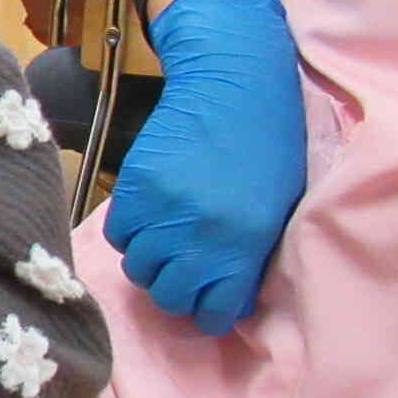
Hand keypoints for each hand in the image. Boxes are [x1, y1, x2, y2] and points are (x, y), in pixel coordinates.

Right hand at [104, 0, 305, 333]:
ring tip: (165, 245)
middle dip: (177, 293)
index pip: (214, 310)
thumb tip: (224, 291)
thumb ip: (248, 254)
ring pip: (139, 268)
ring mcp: (162, 211)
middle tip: (184, 276)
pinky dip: (131, 236)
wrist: (233, 85)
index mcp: (245, 243)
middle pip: (169, 295)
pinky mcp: (134, 189)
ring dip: (151, 264)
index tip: (208, 306)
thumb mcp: (277, 209)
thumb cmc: (270, 147)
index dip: (210, 313)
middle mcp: (200, 235)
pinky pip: (120, 236)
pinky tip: (149, 221)